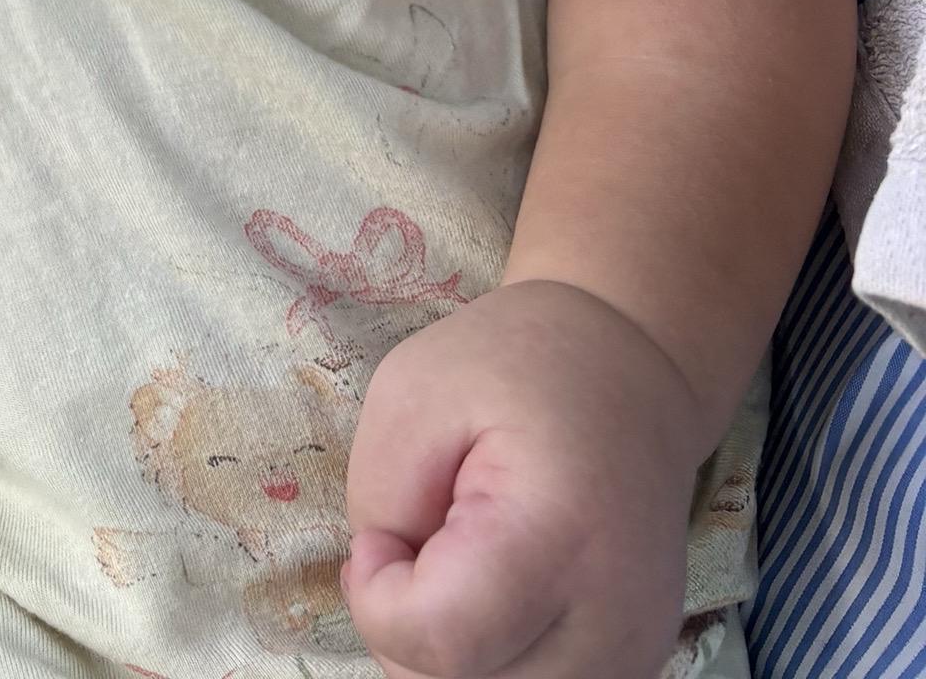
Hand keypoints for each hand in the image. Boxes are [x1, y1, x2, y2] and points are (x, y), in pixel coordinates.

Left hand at [342, 280, 701, 678]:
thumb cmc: (518, 363)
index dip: (380, 602)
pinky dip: (489, 665)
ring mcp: (632, 653)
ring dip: (445, 660)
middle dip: (406, 637)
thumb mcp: (413, 392)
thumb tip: (380, 591)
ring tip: (448, 573)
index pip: (444, 642)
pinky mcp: (633, 664)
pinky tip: (485, 602)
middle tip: (409, 552)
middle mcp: (613, 617)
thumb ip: (381, 501)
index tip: (378, 540)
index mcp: (559, 534)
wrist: (630, 366)